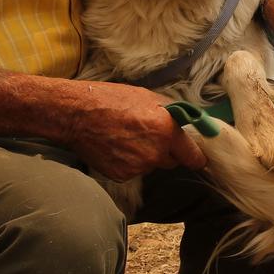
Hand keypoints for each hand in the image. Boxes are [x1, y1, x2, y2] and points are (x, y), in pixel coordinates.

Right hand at [65, 80, 206, 180]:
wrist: (77, 114)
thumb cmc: (111, 100)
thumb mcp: (147, 97)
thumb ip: (170, 113)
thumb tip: (188, 120)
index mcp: (167, 130)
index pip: (194, 156)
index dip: (196, 157)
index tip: (197, 157)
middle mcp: (156, 152)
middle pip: (172, 161)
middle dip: (166, 151)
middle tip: (149, 135)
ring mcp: (138, 167)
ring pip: (152, 165)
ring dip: (146, 156)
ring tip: (127, 137)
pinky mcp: (122, 176)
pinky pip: (134, 171)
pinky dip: (128, 162)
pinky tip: (116, 147)